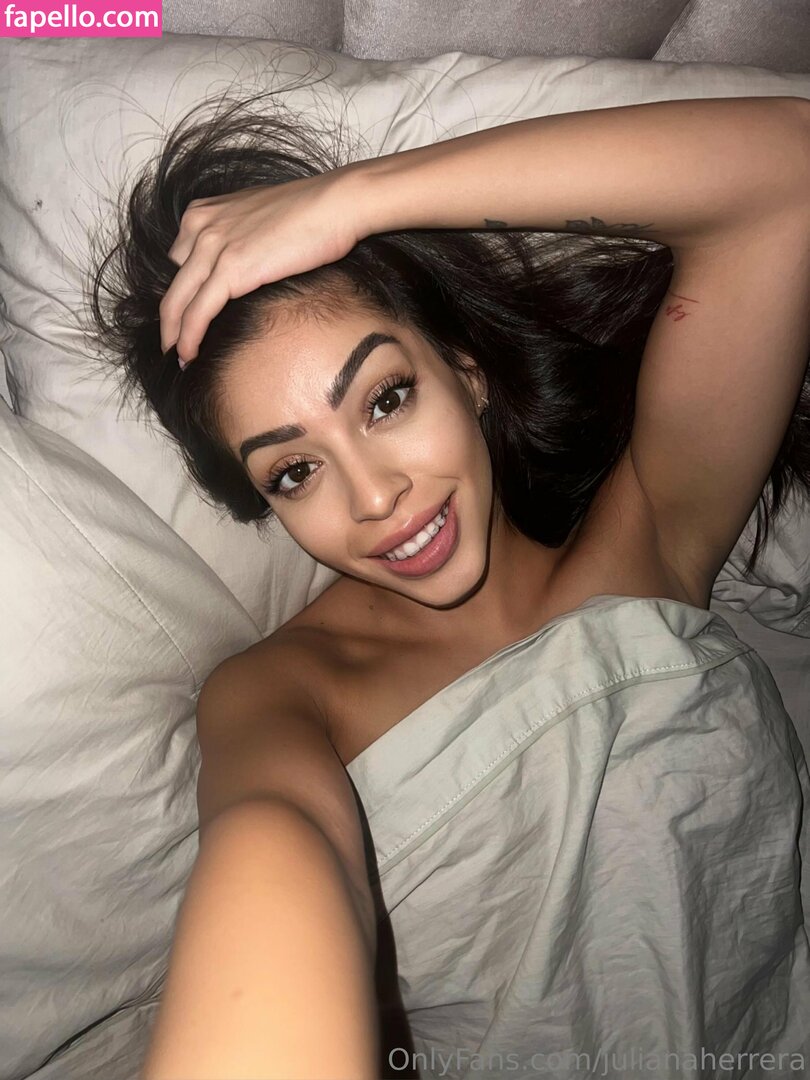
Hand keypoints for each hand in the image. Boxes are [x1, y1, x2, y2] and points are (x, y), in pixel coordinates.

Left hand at [159, 169, 363, 363]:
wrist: (335, 205)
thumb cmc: (310, 212)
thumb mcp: (258, 218)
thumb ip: (239, 236)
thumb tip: (245, 263)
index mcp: (204, 213)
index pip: (179, 262)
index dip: (182, 293)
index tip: (187, 316)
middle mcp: (201, 226)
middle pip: (173, 284)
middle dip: (170, 319)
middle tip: (171, 344)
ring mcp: (213, 247)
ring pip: (178, 301)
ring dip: (174, 335)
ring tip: (178, 358)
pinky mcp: (231, 270)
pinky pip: (198, 312)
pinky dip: (189, 337)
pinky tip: (189, 356)